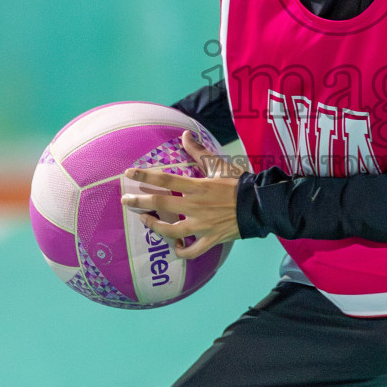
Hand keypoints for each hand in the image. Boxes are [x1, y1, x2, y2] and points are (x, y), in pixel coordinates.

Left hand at [121, 130, 245, 259]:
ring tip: (145, 221)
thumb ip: (199, 152)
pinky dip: (182, 252)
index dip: (145, 175)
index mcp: (197, 187)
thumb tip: (185, 134)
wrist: (261, 205)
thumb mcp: (218, 165)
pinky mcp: (211, 238)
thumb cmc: (239, 183)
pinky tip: (175, 248)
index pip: (165, 179)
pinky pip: (192, 251)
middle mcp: (196, 207)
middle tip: (126, 201)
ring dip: (154, 227)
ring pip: (171, 231)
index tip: (129, 174)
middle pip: (161, 204)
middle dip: (140, 201)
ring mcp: (202, 225)